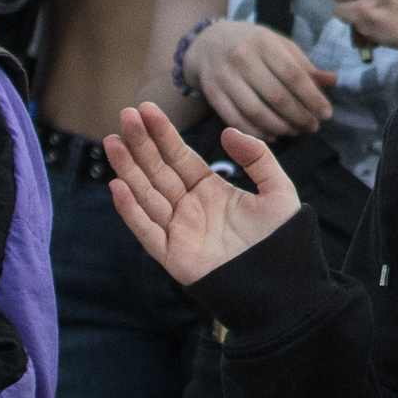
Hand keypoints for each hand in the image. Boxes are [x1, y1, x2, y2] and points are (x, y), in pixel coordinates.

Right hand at [103, 102, 300, 284]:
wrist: (285, 288)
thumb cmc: (283, 241)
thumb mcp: (278, 190)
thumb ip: (258, 158)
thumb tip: (226, 133)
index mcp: (211, 190)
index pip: (180, 157)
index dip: (163, 134)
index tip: (146, 109)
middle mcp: (190, 208)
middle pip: (158, 171)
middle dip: (141, 144)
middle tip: (125, 115)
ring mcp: (179, 231)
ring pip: (147, 195)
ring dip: (128, 170)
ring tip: (113, 142)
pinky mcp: (173, 256)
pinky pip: (147, 230)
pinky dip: (131, 210)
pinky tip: (117, 186)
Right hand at [190, 20, 337, 141]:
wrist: (207, 42)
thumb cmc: (252, 44)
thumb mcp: (279, 44)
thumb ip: (304, 64)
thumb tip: (333, 81)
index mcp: (264, 43)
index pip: (293, 75)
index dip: (312, 97)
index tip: (326, 114)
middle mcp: (242, 58)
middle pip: (276, 96)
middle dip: (299, 116)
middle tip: (313, 126)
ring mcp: (224, 77)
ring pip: (256, 112)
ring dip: (280, 127)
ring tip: (295, 131)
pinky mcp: (212, 94)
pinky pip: (236, 120)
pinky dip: (256, 132)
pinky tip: (272, 135)